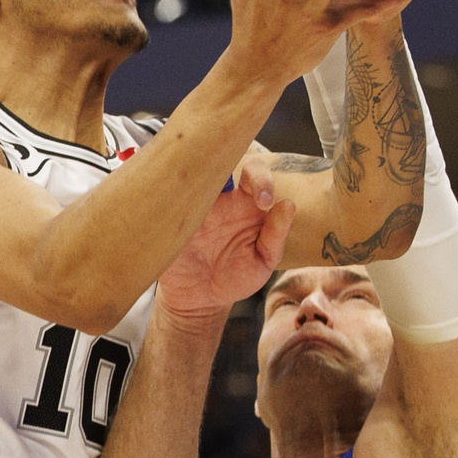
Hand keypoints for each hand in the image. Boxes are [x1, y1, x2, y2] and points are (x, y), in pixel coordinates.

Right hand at [157, 155, 293, 324]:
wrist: (200, 300)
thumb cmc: (235, 278)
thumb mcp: (262, 262)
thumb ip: (276, 235)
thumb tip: (288, 205)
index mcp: (246, 204)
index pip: (255, 174)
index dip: (262, 180)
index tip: (264, 201)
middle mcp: (220, 198)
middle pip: (222, 160)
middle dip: (229, 158)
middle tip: (234, 181)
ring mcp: (193, 204)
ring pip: (194, 169)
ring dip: (199, 166)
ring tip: (205, 177)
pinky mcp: (171, 215)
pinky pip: (168, 193)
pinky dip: (170, 186)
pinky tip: (178, 192)